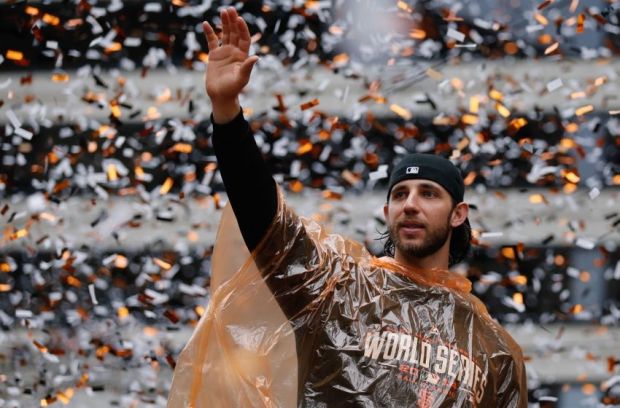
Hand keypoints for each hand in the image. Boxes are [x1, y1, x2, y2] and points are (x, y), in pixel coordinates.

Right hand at [203, 7, 258, 122]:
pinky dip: (209, 33)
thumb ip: (247, 67)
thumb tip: (256, 57)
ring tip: (223, 11)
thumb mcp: (241, 78)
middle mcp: (235, 52)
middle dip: (233, 21)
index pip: (244, 38)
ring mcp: (224, 53)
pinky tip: (205, 24)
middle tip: (230, 9)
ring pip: (225, 34)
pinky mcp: (214, 56)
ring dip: (224, 23)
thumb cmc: (233, 89)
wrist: (220, 96)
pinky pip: (212, 41)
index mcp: (243, 56)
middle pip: (235, 33)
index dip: (242, 29)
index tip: (239, 19)